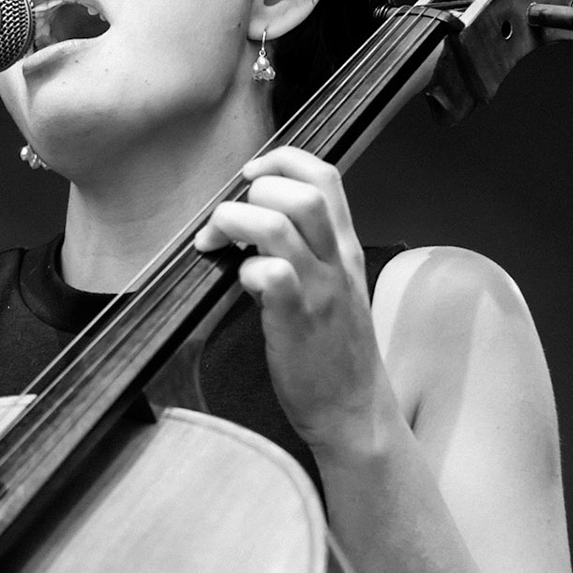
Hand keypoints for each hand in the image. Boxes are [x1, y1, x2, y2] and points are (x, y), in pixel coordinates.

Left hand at [192, 147, 395, 453]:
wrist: (354, 411)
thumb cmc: (334, 351)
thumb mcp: (332, 289)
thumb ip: (304, 253)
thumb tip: (252, 229)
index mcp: (345, 248)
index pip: (325, 177)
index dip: (283, 161)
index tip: (251, 175)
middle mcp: (337, 262)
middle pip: (304, 192)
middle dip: (256, 191)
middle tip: (230, 219)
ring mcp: (320, 291)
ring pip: (279, 226)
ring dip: (236, 223)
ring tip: (218, 244)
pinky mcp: (297, 321)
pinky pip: (270, 275)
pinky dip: (245, 270)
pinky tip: (240, 285)